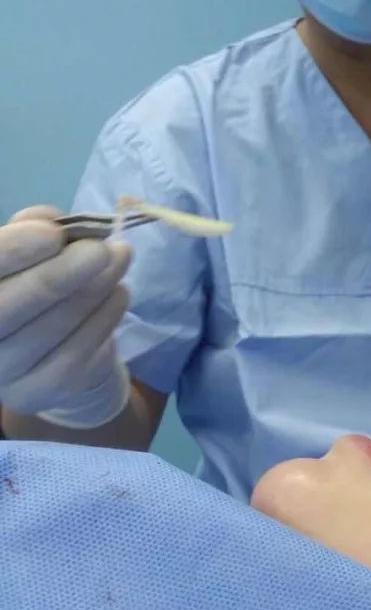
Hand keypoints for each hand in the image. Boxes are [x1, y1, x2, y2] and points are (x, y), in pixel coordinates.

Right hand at [0, 206, 131, 427]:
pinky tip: (120, 292)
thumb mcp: (25, 256)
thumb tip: (50, 219)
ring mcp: (5, 373)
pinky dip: (106, 316)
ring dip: (94, 288)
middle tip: (101, 249)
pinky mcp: (42, 391)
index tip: (53, 232)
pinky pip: (80, 350)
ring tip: (119, 258)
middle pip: (9, 307)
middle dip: (59, 274)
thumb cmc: (32, 291)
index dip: (12, 251)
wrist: (51, 354)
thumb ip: (30, 232)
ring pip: (52, 327)